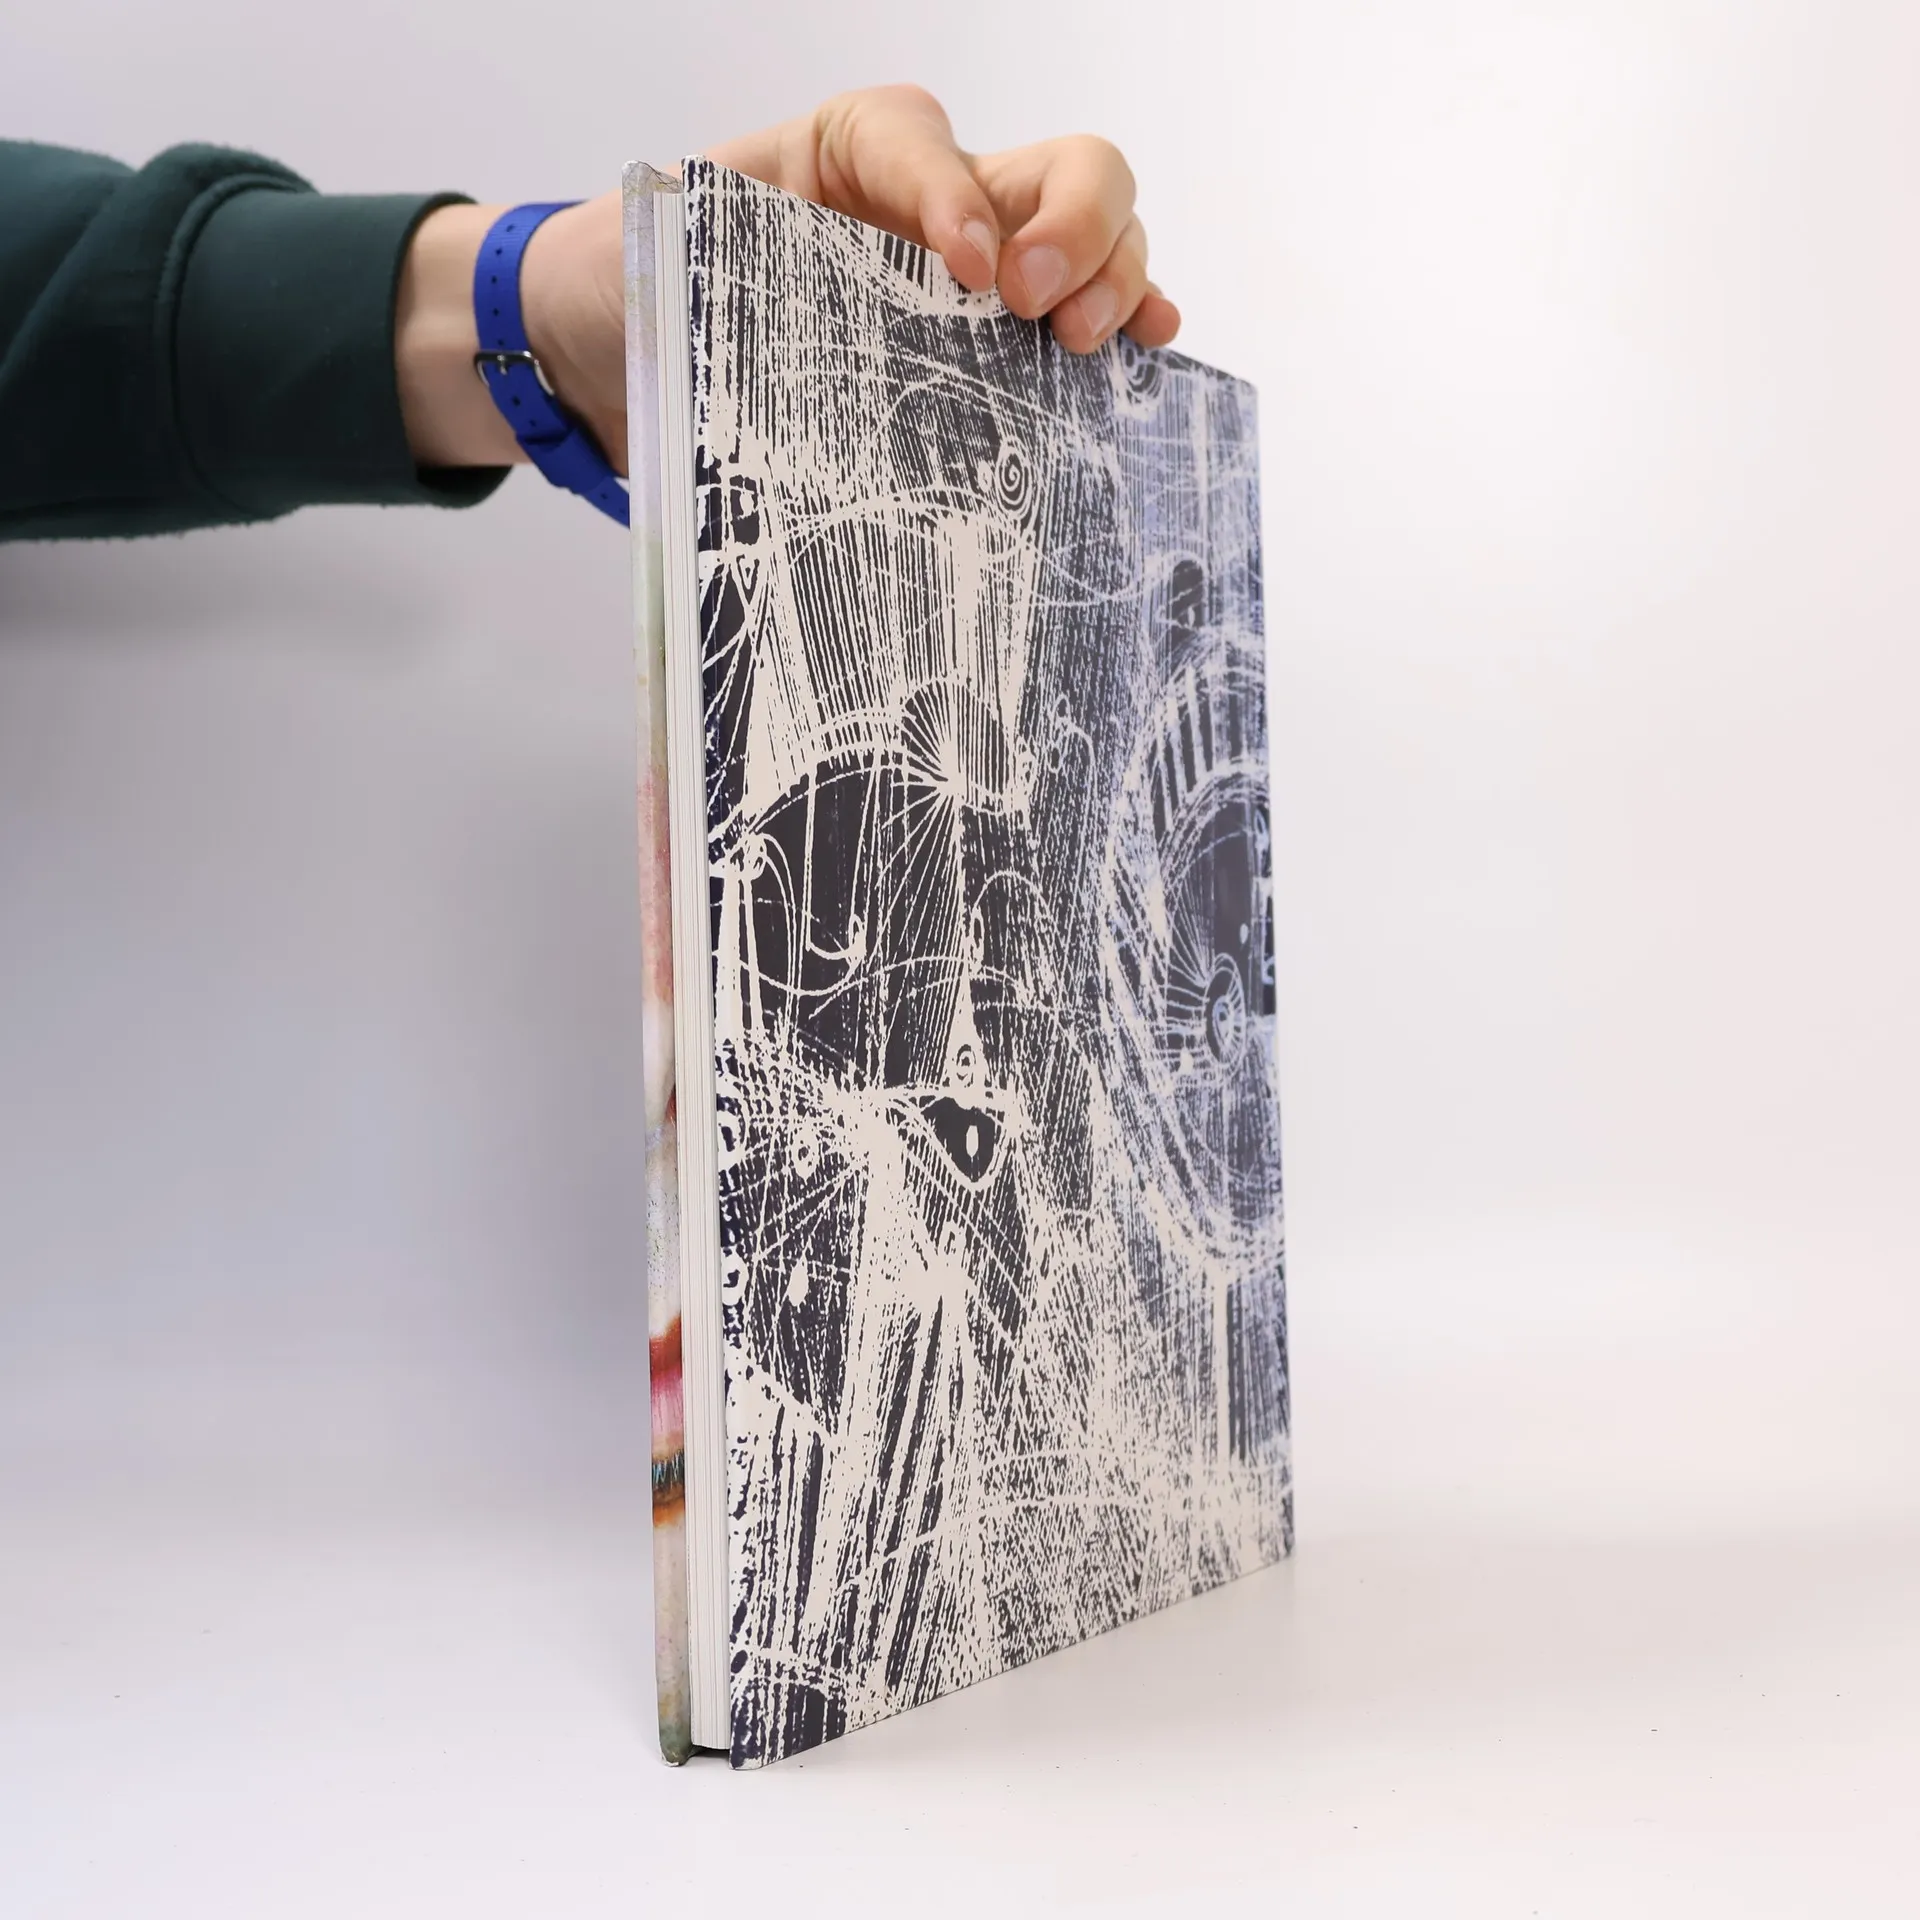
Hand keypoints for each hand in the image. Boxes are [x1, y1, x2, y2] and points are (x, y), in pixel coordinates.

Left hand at [396, 85, 1178, 471]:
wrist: (621, 349)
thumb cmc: (641, 285)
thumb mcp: (665, 248)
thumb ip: (724, 250)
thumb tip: (788, 312)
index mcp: (853, 151)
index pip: (926, 145)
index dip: (957, 198)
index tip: (965, 271)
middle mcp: (936, 200)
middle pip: (1061, 170)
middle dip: (1077, 228)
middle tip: (1042, 310)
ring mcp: (979, 274)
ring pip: (1096, 237)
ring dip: (1117, 277)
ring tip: (1091, 345)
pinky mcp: (989, 347)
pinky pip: (1081, 320)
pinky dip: (1126, 327)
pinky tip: (1148, 355)